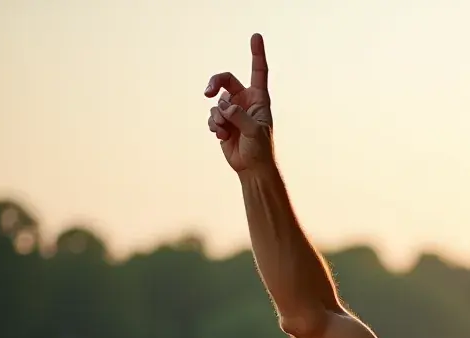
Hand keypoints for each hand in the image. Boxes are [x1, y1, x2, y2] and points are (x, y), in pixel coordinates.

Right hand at [204, 33, 273, 173]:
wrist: (252, 168)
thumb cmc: (260, 150)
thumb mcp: (254, 132)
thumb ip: (239, 116)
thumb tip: (223, 106)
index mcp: (258, 99)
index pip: (258, 71)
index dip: (257, 54)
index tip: (256, 36)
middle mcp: (244, 101)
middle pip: (225, 80)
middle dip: (214, 83)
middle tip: (208, 92)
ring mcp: (232, 111)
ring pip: (216, 103)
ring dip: (217, 117)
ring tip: (224, 131)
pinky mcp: (223, 122)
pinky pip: (211, 116)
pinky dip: (213, 125)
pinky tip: (221, 136)